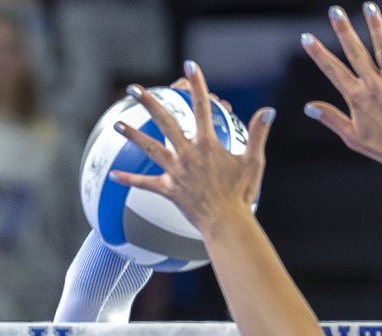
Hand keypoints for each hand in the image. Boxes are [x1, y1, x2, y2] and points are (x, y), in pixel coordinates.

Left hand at [109, 64, 272, 235]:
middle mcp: (188, 154)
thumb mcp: (253, 162)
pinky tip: (114, 175)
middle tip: (134, 89)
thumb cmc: (242, 194)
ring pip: (150, 148)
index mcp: (208, 145)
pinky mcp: (169, 190)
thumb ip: (258, 134)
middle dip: (149, 103)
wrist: (227, 223)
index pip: (202, 107)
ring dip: (132, 135)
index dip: (197, 84)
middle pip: (165, 122)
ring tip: (117, 124)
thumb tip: (268, 111)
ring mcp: (176, 172)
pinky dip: (130, 180)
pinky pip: (146, 184)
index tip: (190, 66)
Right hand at [301, 4, 381, 166]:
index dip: (318, 53)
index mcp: (357, 97)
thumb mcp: (351, 135)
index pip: (333, 70)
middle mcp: (374, 86)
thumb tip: (308, 107)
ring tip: (369, 6)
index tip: (306, 37)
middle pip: (356, 52)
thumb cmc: (381, 147)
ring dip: (376, 26)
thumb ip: (330, 118)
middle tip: (335, 10)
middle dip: (343, 30)